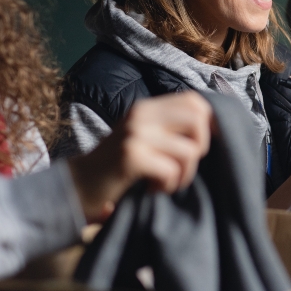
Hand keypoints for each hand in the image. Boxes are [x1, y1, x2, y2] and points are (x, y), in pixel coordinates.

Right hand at [68, 92, 211, 222]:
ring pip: (190, 150)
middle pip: (199, 120)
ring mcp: (136, 133)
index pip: (194, 100)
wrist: (77, 186)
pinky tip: (153, 189)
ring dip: (184, 175)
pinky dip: (168, 186)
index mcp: (147, 107)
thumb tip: (213, 128)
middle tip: (181, 167)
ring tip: (165, 182)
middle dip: (199, 150)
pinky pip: (172, 170)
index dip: (208, 124)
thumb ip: (169, 129)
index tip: (200, 148)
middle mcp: (141, 114)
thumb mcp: (143, 139)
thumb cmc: (117, 168)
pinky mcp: (131, 156)